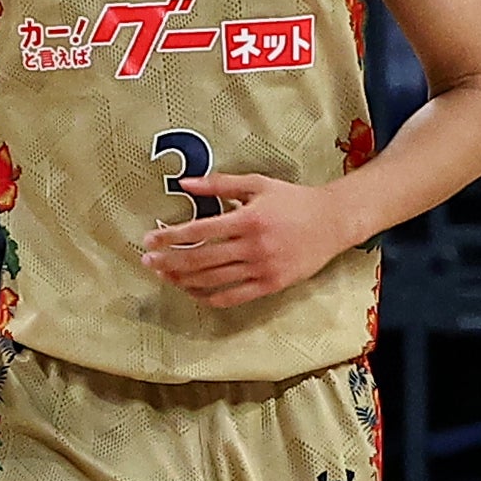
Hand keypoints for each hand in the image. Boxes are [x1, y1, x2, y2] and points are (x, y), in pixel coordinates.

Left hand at [142, 173, 355, 307]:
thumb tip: (184, 183)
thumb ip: (219, 184)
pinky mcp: (271, 285)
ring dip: (183, 281)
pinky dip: (209, 297)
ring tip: (165, 277)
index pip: (198, 231)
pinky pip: (233, 297)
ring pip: (213, 281)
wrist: (332, 222)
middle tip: (147, 262)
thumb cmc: (293, 200)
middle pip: (200, 260)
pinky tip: (194, 292)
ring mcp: (262, 268)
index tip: (149, 240)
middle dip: (169, 262)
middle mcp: (254, 246)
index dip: (170, 237)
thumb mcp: (258, 184)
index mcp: (248, 219)